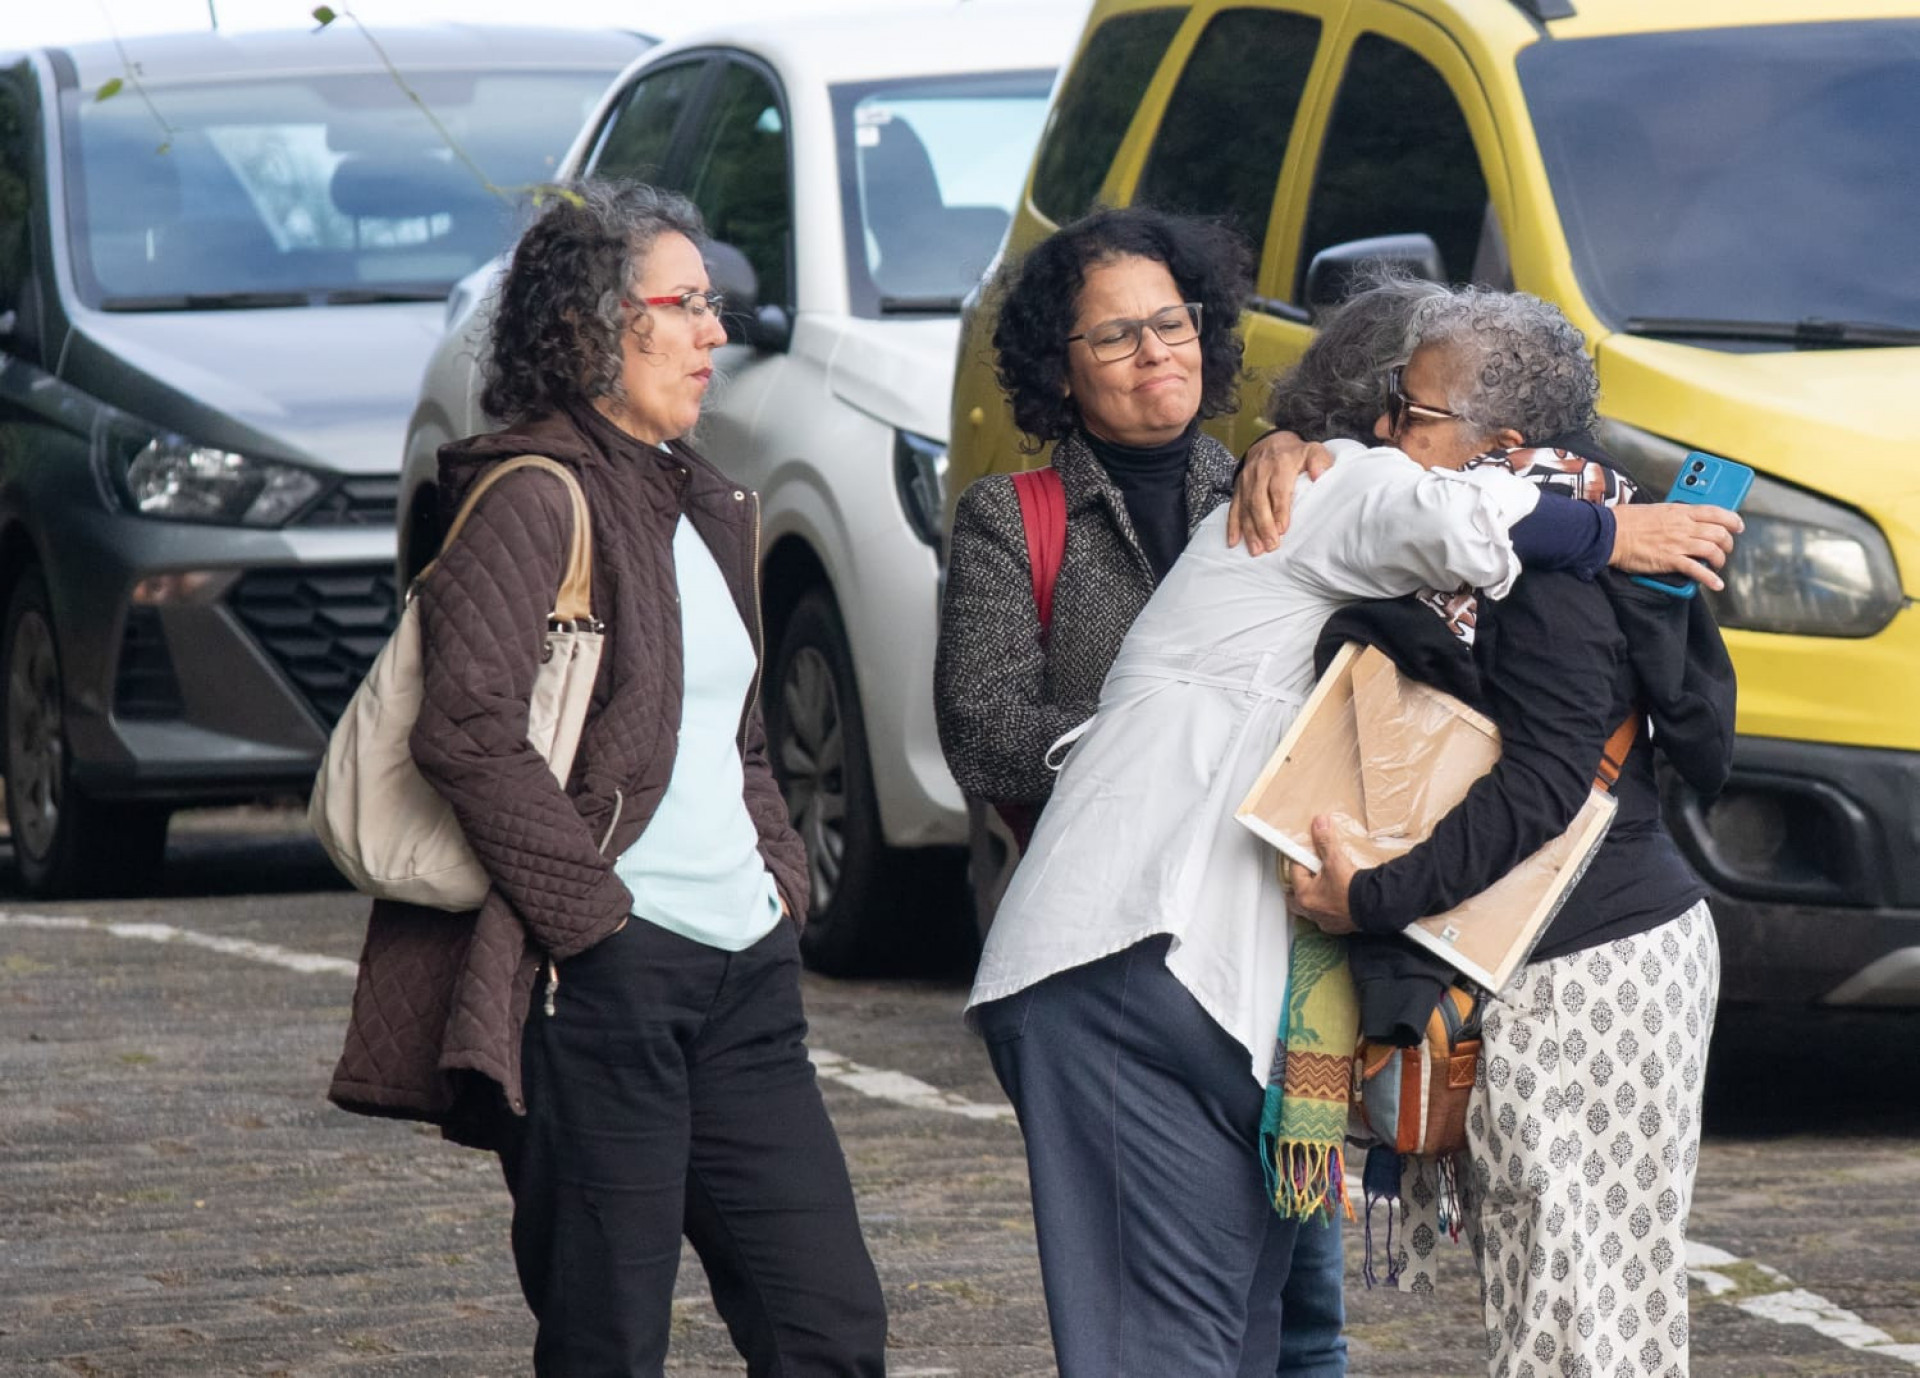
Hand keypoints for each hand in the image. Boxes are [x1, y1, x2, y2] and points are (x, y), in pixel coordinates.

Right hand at [1228, 430, 1335, 554]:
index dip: (1279, 509)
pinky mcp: (1238, 488)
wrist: (1271, 443)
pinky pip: (1233, 508)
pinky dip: (1232, 526)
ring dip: (1249, 530)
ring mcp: (1246, 481)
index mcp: (1279, 464)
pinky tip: (1234, 542)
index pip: (1278, 489)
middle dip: (1264, 526)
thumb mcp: (1312, 450)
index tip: (1283, 529)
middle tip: (1270, 546)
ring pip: (1245, 507)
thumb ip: (1319, 461)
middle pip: (1259, 501)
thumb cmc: (1296, 454)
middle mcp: (1259, 472)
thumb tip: (1319, 475)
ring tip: (1256, 550)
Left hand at [1287, 815, 1358, 934]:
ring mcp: (1324, 921)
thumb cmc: (1351, 888)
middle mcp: (1311, 911)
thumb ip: (1325, 841)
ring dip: (1316, 895)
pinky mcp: (1338, 926)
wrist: (1375, 907)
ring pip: (1312, 906)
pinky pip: (1328, 916)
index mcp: (1304, 895)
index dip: (1302, 859)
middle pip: (1298, 893)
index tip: (1308, 853)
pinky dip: (1330, 907)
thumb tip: (1319, 822)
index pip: (1295, 871)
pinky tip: (1337, 899)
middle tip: (1311, 870)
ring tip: (1324, 883)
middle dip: (1303, 881)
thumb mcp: (1335, 860)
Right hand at [1609, 502, 1742, 591]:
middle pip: (1719, 533)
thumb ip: (1673, 516)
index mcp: (1680, 511)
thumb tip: (1680, 521)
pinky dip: (1710, 579)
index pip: (1716, 512)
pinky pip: (1697, 570)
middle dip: (1727, 544)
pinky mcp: (1670, 560)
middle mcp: (1684, 526)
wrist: (1609, 534)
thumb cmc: (1626, 521)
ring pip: (1713, 550)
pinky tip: (1716, 584)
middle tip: (1725, 549)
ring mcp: (1678, 543)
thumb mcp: (1655, 510)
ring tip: (1717, 565)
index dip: (1732, 520)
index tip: (1737, 526)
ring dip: (1720, 560)